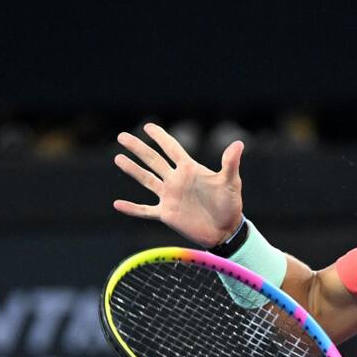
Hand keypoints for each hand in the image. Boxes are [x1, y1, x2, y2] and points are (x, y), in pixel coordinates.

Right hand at [113, 122, 244, 246]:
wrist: (226, 230)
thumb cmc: (230, 205)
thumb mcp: (231, 182)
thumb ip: (230, 163)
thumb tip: (239, 143)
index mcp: (190, 170)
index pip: (172, 149)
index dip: (161, 137)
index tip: (148, 126)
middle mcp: (176, 180)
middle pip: (153, 160)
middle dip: (138, 148)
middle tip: (122, 136)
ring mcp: (169, 197)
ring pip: (146, 180)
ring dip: (132, 170)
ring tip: (118, 158)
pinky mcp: (167, 214)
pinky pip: (145, 210)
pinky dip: (132, 209)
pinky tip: (117, 204)